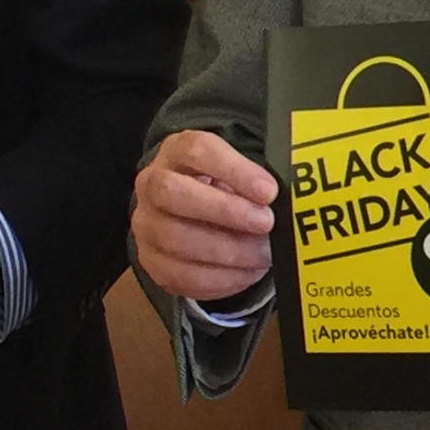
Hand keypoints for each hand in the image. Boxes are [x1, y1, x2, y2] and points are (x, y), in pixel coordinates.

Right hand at [131, 128, 277, 304]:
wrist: (189, 216)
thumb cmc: (220, 189)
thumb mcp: (236, 175)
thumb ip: (254, 183)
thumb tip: (284, 203)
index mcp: (176, 151)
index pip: (197, 151)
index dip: (234, 170)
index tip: (268, 191)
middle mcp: (152, 184)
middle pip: (174, 193)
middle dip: (225, 211)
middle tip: (265, 223)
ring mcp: (146, 224)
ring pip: (175, 239)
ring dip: (227, 251)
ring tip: (262, 254)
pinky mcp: (151, 261)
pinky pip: (180, 275)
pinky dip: (220, 278)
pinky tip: (247, 273)